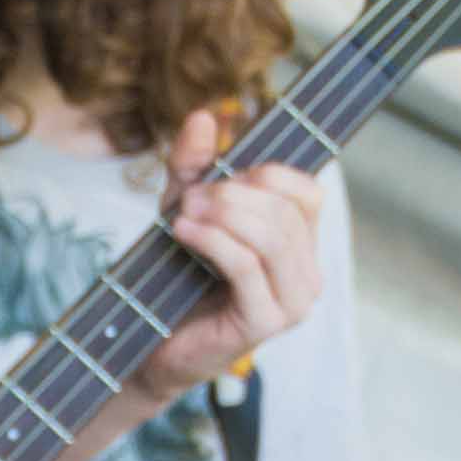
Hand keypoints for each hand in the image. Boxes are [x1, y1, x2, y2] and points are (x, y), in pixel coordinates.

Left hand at [137, 108, 324, 400]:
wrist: (151, 345)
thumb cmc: (175, 278)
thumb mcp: (182, 208)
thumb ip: (193, 164)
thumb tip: (204, 115)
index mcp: (300, 244)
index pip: (308, 191)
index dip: (267, 173)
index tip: (220, 176)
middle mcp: (307, 272)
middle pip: (286, 210)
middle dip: (234, 194)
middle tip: (189, 196)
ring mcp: (293, 301)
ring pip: (271, 236)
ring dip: (223, 215)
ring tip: (183, 213)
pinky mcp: (265, 322)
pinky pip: (247, 265)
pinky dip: (212, 240)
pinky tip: (182, 231)